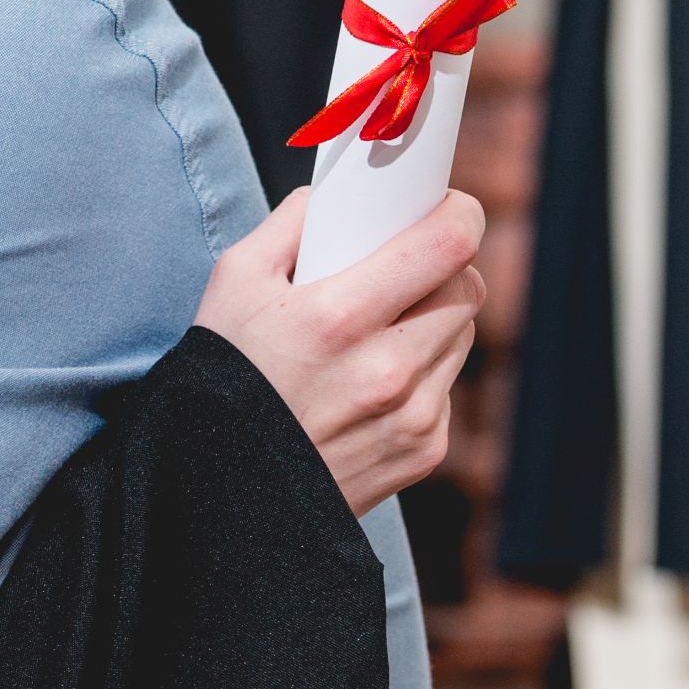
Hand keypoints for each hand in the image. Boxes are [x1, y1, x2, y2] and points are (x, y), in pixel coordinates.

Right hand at [194, 187, 488, 514]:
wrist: (220, 491)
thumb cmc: (223, 374)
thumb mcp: (236, 281)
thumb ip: (293, 223)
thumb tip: (339, 196)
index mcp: (338, 316)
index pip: (448, 244)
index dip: (457, 213)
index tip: (445, 206)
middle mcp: (386, 368)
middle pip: (467, 287)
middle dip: (442, 265)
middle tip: (406, 264)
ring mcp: (412, 415)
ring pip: (461, 333)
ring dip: (434, 317)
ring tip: (381, 324)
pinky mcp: (424, 451)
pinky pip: (446, 384)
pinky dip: (422, 370)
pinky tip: (371, 379)